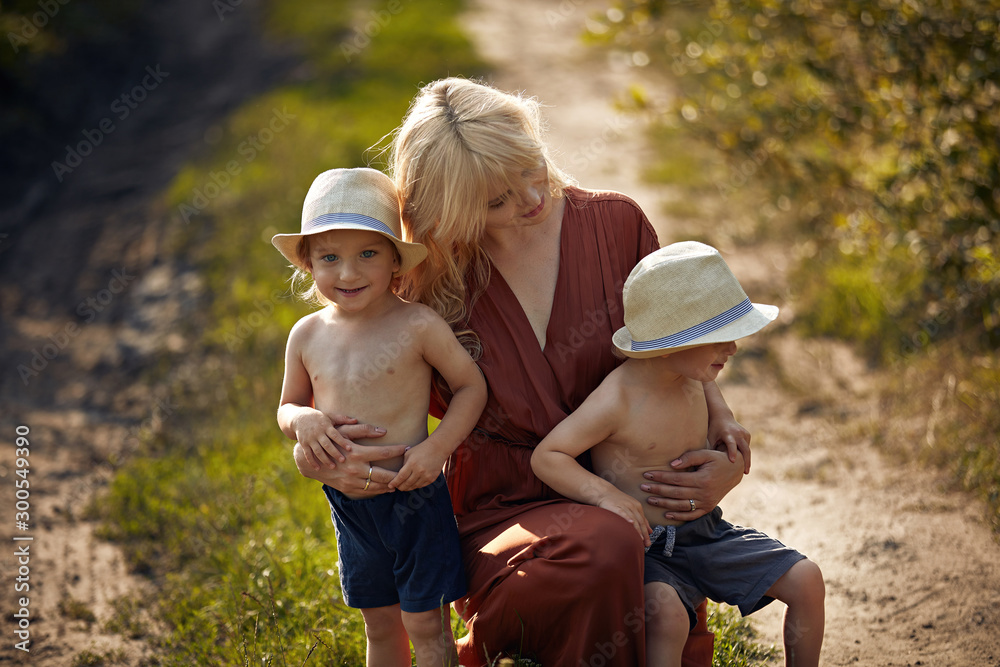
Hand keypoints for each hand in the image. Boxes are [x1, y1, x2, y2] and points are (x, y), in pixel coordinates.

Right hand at [292, 411, 359, 469]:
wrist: (300, 418)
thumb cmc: (320, 418)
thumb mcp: (330, 416)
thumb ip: (342, 419)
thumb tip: (356, 420)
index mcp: (326, 426)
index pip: (335, 435)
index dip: (342, 442)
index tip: (350, 449)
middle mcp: (318, 433)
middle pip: (327, 444)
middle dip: (334, 453)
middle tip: (343, 460)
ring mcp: (310, 439)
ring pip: (318, 451)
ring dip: (325, 459)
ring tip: (333, 467)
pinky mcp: (304, 444)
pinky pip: (307, 454)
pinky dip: (312, 462)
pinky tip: (318, 469)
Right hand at [293, 440, 408, 497]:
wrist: (310, 460)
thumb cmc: (329, 441)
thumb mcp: (343, 431)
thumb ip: (362, 429)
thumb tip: (383, 431)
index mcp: (356, 453)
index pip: (383, 453)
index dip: (398, 451)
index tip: (409, 448)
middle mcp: (355, 469)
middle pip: (384, 475)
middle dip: (399, 474)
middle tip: (410, 470)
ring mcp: (351, 481)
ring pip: (376, 486)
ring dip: (390, 484)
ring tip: (401, 480)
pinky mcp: (347, 489)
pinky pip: (367, 492)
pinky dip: (378, 490)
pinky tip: (386, 487)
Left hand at [388, 445, 446, 491]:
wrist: (438, 448)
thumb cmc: (421, 449)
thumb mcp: (409, 453)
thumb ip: (403, 464)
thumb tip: (398, 475)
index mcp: (412, 463)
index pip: (400, 477)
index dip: (394, 483)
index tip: (390, 485)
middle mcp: (419, 471)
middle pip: (407, 484)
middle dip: (400, 487)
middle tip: (397, 487)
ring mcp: (427, 475)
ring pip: (414, 486)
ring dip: (408, 487)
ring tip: (404, 486)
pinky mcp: (432, 478)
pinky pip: (421, 486)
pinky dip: (416, 485)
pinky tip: (413, 483)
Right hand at [597, 492, 651, 546]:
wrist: (604, 492)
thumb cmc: (618, 501)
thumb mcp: (632, 508)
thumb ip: (641, 519)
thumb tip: (650, 531)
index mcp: (637, 506)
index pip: (643, 522)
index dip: (646, 532)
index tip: (648, 542)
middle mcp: (633, 506)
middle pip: (640, 521)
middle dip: (644, 533)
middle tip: (646, 544)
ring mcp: (625, 505)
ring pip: (633, 519)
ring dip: (637, 529)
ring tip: (640, 539)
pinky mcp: (616, 506)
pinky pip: (622, 512)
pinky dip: (627, 518)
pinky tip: (630, 523)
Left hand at [640, 448, 743, 520]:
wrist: (735, 471)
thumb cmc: (717, 459)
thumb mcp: (705, 454)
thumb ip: (689, 458)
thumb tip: (671, 465)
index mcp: (702, 479)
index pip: (676, 479)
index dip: (660, 477)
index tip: (647, 474)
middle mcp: (704, 493)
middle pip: (676, 493)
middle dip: (657, 490)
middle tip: (642, 487)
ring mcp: (706, 502)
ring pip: (681, 506)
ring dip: (664, 504)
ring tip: (650, 500)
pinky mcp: (708, 508)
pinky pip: (692, 515)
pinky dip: (679, 516)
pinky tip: (666, 514)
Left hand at [708, 414, 751, 473]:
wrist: (722, 416)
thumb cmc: (713, 429)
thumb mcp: (711, 438)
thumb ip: (711, 450)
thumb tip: (708, 465)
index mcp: (727, 433)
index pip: (731, 443)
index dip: (732, 452)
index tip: (733, 461)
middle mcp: (738, 433)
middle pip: (745, 448)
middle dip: (746, 461)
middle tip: (745, 472)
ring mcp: (744, 433)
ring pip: (747, 449)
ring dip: (747, 460)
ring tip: (745, 471)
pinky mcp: (747, 435)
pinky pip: (747, 447)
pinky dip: (745, 455)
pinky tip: (743, 464)